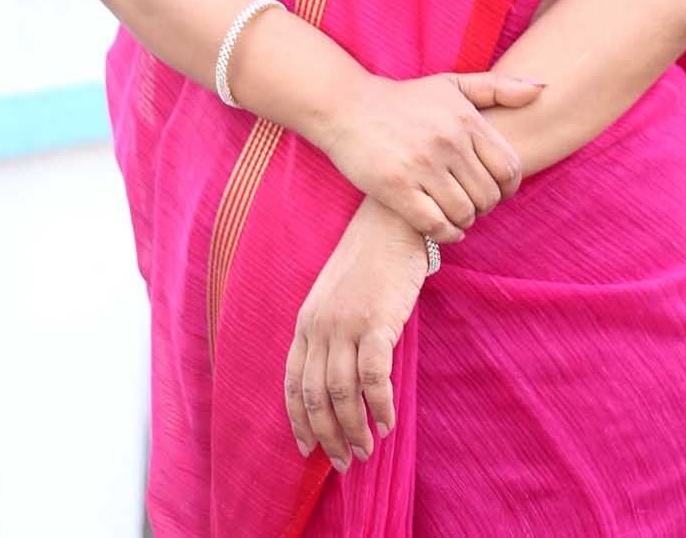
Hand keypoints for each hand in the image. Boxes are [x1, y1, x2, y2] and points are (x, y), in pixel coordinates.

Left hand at [284, 195, 426, 472]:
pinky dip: (379, 405)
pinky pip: (373, 377)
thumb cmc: (371, 261)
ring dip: (353, 429)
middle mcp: (320, 326)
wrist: (391, 223)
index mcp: (307, 321)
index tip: (308, 449)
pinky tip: (388, 422)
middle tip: (345, 462)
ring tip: (366, 450)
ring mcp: (346, 324)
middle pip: (315, 395)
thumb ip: (334, 332)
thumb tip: (343, 380)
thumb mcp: (338, 296)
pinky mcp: (376, 322)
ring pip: (341, 393)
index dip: (299, 420)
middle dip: (328, 436)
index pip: (294, 382)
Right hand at [316, 70, 544, 242]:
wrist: (348, 107)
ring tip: (457, 214)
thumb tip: (544, 87)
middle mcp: (447, 141)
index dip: (509, 187)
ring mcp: (421, 166)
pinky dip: (447, 233)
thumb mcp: (452, 84)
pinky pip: (436, 225)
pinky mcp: (396, 188)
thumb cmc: (405, 99)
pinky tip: (444, 227)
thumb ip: (499, 88)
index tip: (497, 190)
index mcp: (465, 119)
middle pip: (489, 195)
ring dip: (466, 220)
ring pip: (465, 213)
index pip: (509, 168)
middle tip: (474, 204)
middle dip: (486, 206)